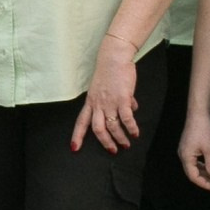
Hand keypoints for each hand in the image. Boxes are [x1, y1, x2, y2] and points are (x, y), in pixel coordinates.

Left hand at [72, 36, 140, 152]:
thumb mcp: (106, 88)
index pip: (81, 122)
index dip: (77, 136)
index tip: (74, 148)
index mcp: (90, 102)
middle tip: (113, 150)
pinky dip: (131, 127)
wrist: (114, 58)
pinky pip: (126, 118)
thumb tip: (131, 108)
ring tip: (126, 144)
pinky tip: (135, 132)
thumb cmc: (111, 71)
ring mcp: (109, 102)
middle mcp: (97, 104)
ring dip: (120, 138)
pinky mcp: (122, 99)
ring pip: (112, 126)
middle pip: (97, 129)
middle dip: (105, 142)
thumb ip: (115, 100)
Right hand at [179, 110, 209, 191]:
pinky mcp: (188, 148)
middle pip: (192, 173)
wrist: (197, 115)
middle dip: (204, 180)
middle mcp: (183, 156)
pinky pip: (194, 162)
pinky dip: (202, 167)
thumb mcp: (209, 148)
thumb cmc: (203, 130)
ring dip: (203, 174)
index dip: (203, 183)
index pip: (193, 176)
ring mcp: (185, 152)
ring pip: (193, 168)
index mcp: (186, 157)